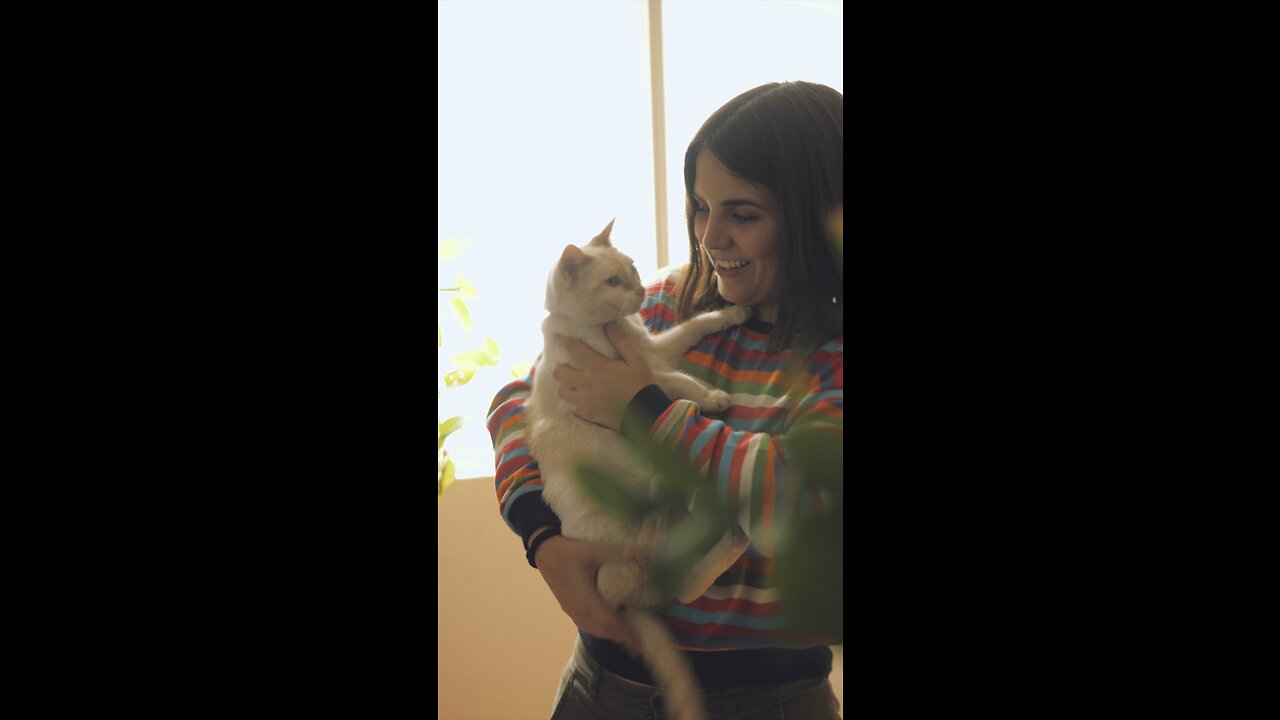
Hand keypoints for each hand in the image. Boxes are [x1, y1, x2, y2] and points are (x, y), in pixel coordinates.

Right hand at [534, 535, 641, 656]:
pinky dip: (599, 630)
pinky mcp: (568, 608)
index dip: (624, 634)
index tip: (637, 643)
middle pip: (602, 630)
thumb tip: (636, 552)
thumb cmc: (566, 552)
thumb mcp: (590, 550)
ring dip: (610, 635)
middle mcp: (578, 609)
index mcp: (585, 599)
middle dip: (621, 638)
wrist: (543, 553)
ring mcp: (572, 610)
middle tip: (638, 645)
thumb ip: (614, 552)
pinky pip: (586, 625)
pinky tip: (607, 628)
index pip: (608, 623)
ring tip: (626, 639)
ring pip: (593, 629)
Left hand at [552, 323, 654, 431]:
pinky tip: (582, 401)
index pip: (574, 349)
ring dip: (565, 385)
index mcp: (597, 367)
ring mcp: (584, 400)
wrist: (644, 414)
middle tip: (566, 365)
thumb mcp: (636, 359)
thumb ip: (620, 341)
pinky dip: (576, 403)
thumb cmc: (641, 384)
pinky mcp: (587, 414)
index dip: (565, 342)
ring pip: (563, 392)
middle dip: (560, 367)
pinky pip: (574, 408)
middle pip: (559, 373)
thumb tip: (609, 324)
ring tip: (572, 384)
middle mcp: (585, 383)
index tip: (560, 338)